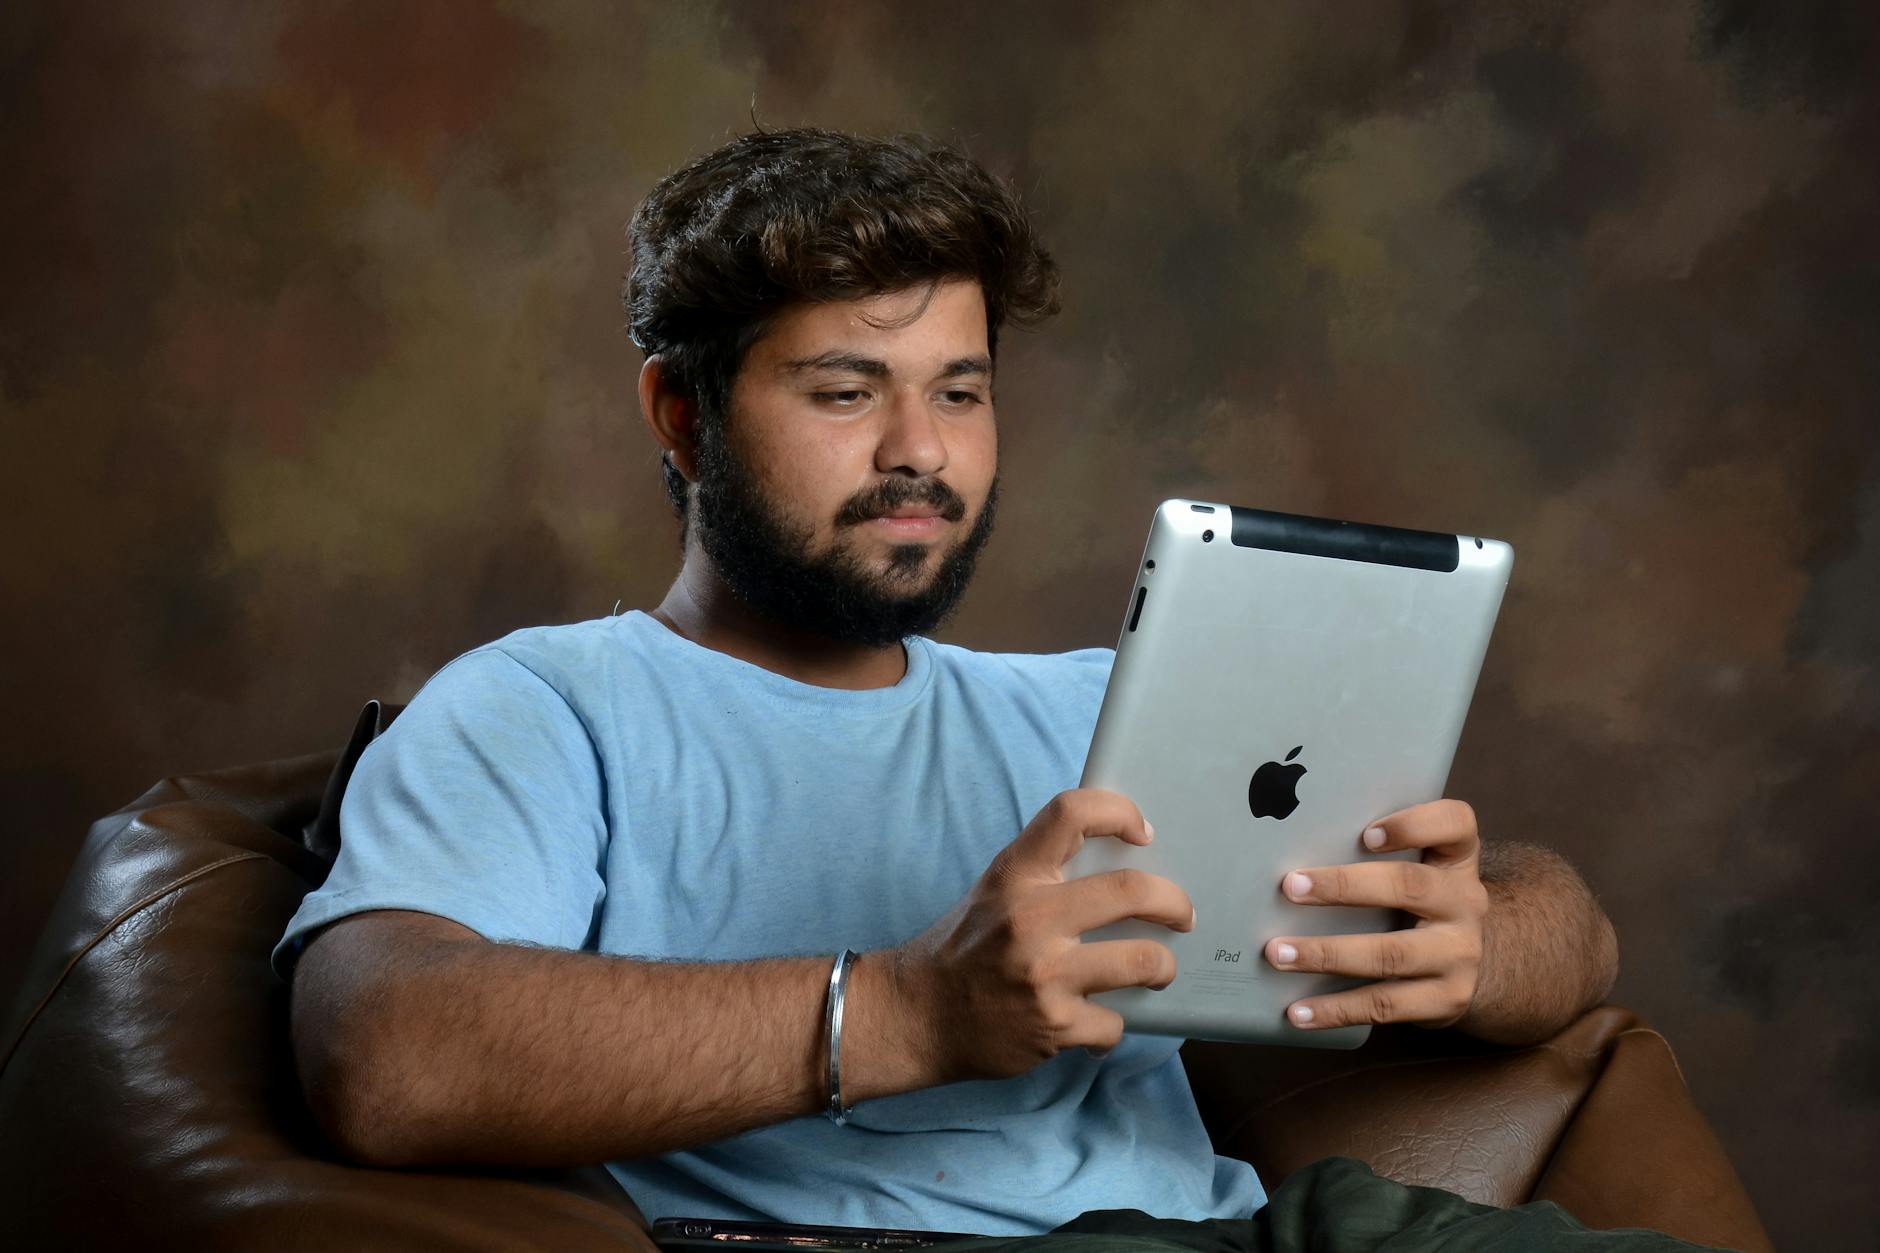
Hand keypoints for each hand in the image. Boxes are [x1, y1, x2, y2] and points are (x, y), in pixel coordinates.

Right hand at [893, 789, 1195, 1081]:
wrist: (915, 1016)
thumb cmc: (964, 950)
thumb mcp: (995, 892)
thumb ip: (1047, 876)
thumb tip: (1122, 862)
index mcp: (1015, 875)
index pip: (1072, 813)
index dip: (1119, 811)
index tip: (1143, 832)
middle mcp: (1030, 919)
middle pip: (1132, 890)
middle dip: (1174, 903)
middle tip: (1182, 914)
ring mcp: (1044, 975)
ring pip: (1142, 961)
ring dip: (1162, 967)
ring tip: (1159, 969)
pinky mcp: (1054, 1026)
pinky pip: (1115, 1022)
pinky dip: (1113, 1025)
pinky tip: (1098, 1023)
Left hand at [1262, 799, 1487, 1031]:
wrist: (1463, 960)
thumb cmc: (1416, 901)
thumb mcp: (1415, 866)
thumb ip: (1371, 852)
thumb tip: (1284, 844)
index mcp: (1456, 858)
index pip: (1454, 824)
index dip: (1413, 825)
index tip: (1365, 834)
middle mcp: (1465, 902)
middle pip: (1409, 887)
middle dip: (1344, 887)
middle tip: (1290, 887)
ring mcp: (1460, 954)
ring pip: (1389, 954)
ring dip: (1326, 954)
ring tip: (1278, 953)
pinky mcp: (1447, 999)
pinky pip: (1384, 1006)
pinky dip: (1335, 1010)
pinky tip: (1299, 1012)